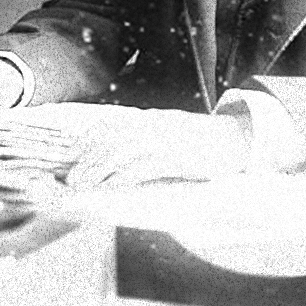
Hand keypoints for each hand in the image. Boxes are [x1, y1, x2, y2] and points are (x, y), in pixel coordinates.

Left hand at [65, 108, 250, 188]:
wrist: (236, 139)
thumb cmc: (201, 142)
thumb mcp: (170, 133)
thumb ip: (146, 139)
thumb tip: (113, 154)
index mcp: (152, 119)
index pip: (111, 125)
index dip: (87, 140)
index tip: (70, 155)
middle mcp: (156, 125)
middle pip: (113, 139)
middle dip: (88, 159)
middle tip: (71, 178)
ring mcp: (167, 139)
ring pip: (124, 151)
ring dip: (99, 168)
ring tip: (84, 184)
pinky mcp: (179, 156)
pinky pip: (146, 165)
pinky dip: (125, 175)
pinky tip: (112, 185)